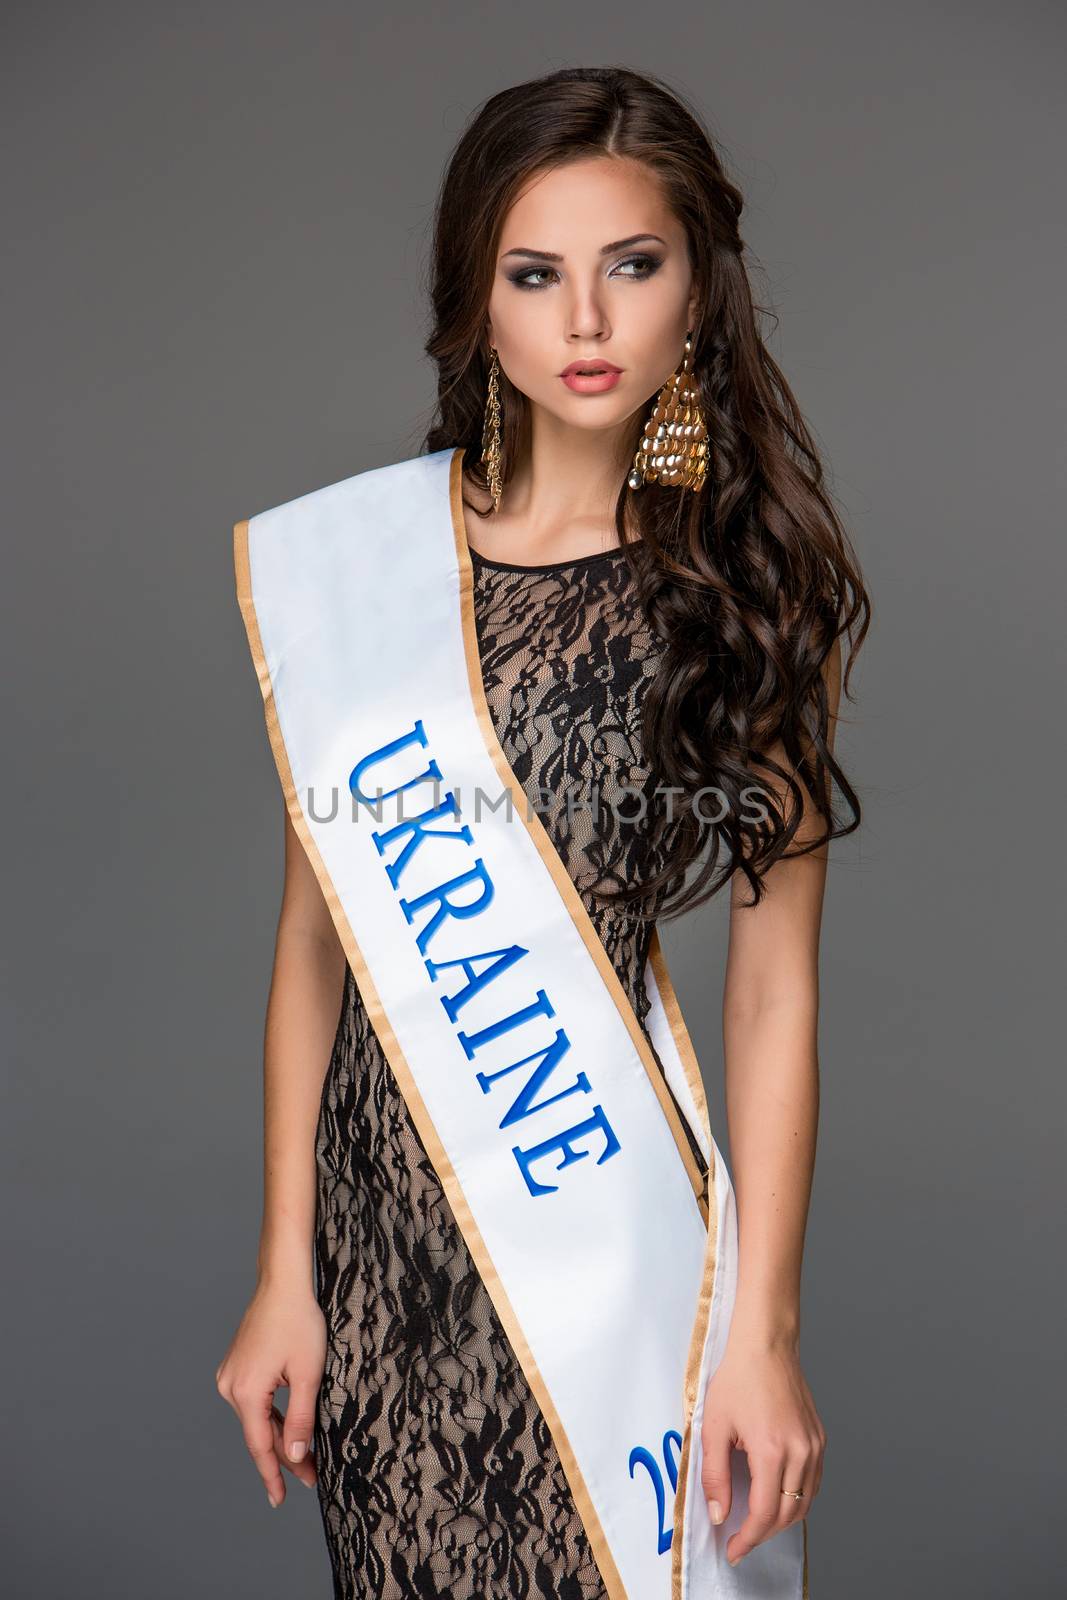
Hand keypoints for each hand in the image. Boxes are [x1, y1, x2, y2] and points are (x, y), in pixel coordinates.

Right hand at [215, 1278, 326, 1508]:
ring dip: (279, 1435)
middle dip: (285, 1455)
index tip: (280, 1500)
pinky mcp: (236, 1367)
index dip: (273, 1475)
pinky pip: (254, 1401)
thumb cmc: (298, 1322)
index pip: (260, 1446)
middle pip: (259, 1433)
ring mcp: (230, 1376)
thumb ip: (300, 1417)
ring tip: (305, 1455)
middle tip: (311, 1476)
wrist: (282, 1283)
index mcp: (246, 1392)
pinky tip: (288, 1425)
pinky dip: (271, 1415)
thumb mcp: (307, 1374)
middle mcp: (230, 1387)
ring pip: (257, 1418)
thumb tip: (295, 1454)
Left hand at [699, 1333, 824, 1566]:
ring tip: (756, 1523)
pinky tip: (778, 1498)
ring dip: (781, 1520)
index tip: (733, 1550)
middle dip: (762, 1534)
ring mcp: (814, 1446)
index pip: (764, 1514)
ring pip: (805, 1503)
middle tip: (740, 1540)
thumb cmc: (738, 1378)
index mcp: (772, 1451)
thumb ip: (715, 1475)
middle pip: (787, 1515)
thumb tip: (719, 1514)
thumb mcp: (713, 1426)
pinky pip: (814, 1483)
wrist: (765, 1344)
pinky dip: (797, 1500)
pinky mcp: (820, 1438)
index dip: (748, 1538)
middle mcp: (800, 1452)